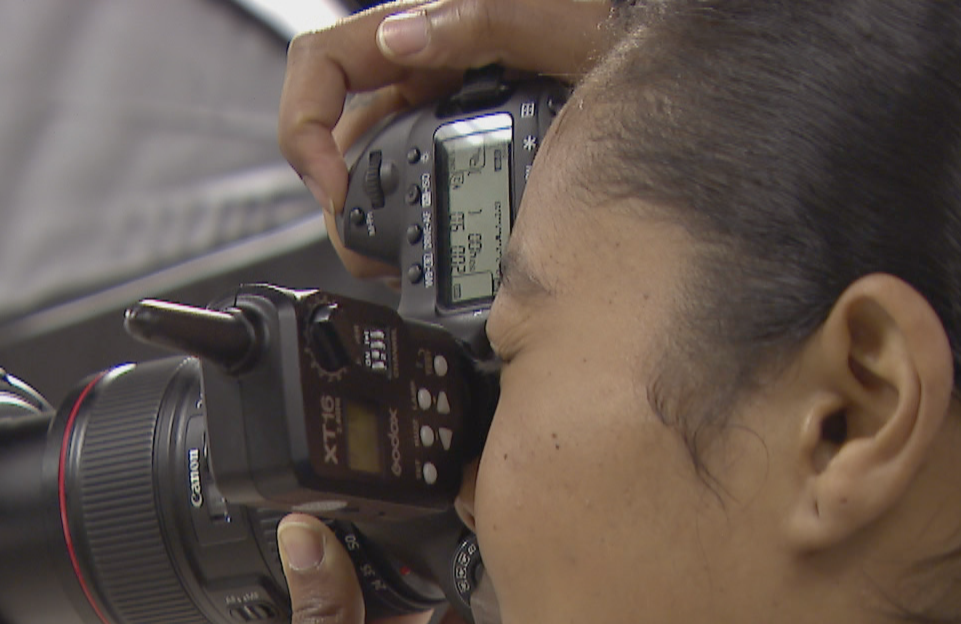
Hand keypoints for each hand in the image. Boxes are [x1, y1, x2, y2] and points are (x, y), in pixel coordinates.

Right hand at [280, 0, 614, 276]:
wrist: (655, 65)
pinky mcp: (459, 147)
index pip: (323, 65)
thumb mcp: (555, 21)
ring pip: (369, 169)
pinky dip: (406, 226)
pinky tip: (429, 253)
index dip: (305, 123)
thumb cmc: (614, 29)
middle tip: (364, 247)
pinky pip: (410, 187)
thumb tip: (401, 39)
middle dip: (336, 197)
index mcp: (426, 33)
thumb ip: (482, 20)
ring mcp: (437, 113)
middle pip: (336, 133)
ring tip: (393, 262)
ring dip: (366, 220)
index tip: (333, 184)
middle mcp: (420, 73)